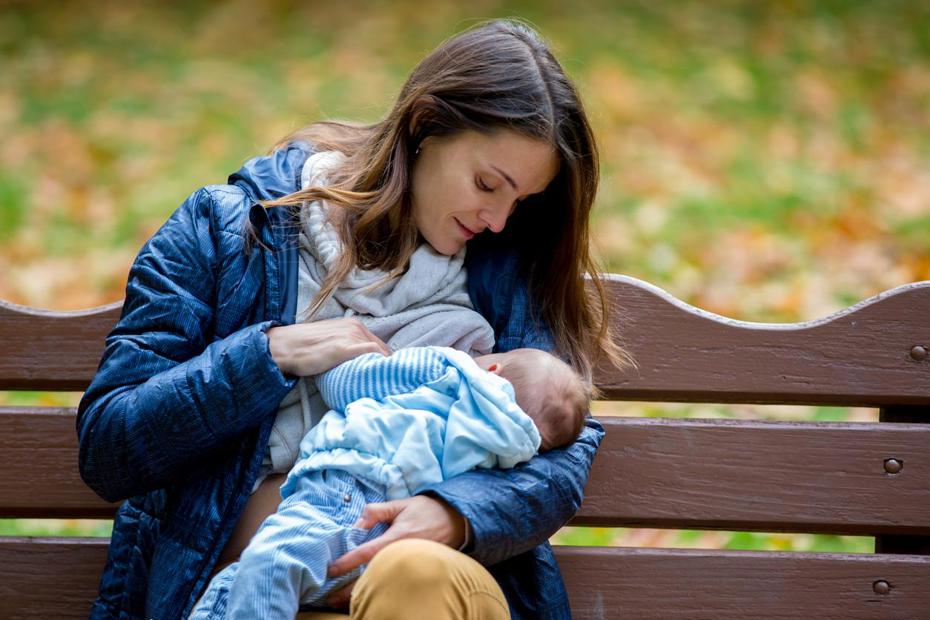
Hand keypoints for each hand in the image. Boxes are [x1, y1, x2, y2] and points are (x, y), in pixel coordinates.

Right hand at [267, 318, 389, 376]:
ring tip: (386, 385)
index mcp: (354, 325)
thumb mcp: (332, 341)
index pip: (380, 346)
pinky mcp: (344, 348)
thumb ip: (347, 347)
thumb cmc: (305, 347)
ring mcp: (351, 337)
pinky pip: (372, 354)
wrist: (284, 347)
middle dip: (387, 367)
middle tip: (389, 384)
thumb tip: (361, 362)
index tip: (388, 376)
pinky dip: (379, 365)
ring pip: (380, 354)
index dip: (385, 362)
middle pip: (384, 351)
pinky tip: (380, 378)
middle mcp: (356, 328)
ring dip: (384, 369)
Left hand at [323, 495, 467, 608]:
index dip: (348, 562)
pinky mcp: (416, 571)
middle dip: (350, 589)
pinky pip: (394, 583)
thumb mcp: (400, 504)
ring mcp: (410, 564)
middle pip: (372, 576)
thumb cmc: (426, 511)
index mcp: (397, 537)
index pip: (367, 552)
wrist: (457, 520)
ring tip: (342, 601)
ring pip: (383, 583)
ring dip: (363, 593)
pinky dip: (380, 591)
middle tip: (330, 596)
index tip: (331, 570)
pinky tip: (368, 597)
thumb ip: (377, 511)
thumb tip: (357, 523)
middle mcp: (402, 554)